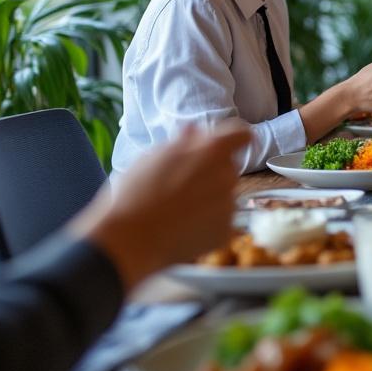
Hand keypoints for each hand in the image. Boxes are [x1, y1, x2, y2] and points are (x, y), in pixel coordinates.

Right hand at [76, 122, 251, 289]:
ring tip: (177, 211)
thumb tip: (195, 132)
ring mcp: (229, 206)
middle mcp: (228, 176)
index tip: (224, 145)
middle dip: (211, 172)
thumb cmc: (135, 193)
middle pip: (229, 168)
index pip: (241, 135)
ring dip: (208, 199)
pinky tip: (182, 228)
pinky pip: (220, 222)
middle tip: (183, 183)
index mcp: (213, 151)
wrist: (130, 239)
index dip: (234, 139)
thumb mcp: (153, 157)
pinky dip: (206, 225)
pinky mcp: (226, 231)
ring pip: (224, 196)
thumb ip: (182, 142)